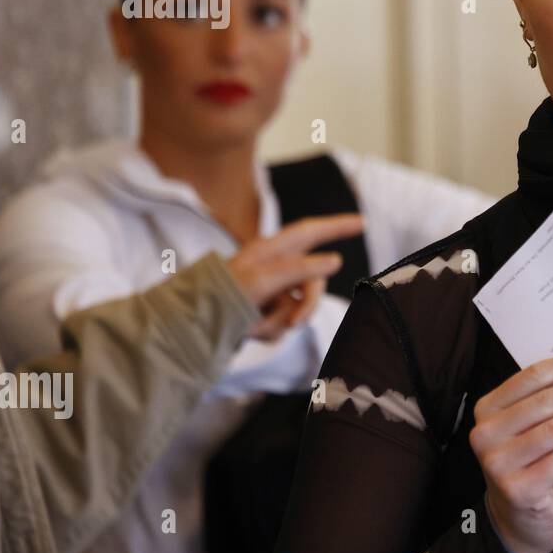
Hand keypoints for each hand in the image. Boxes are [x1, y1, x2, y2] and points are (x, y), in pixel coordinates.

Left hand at [226, 213, 364, 340]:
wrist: (190, 328)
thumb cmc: (223, 295)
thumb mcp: (264, 280)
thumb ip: (302, 269)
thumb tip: (335, 260)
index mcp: (272, 250)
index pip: (311, 231)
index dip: (337, 226)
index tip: (362, 222)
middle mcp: (273, 267)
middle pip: (312, 279)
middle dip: (307, 304)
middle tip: (296, 322)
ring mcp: (269, 290)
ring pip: (299, 305)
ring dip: (281, 320)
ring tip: (255, 326)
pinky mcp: (263, 310)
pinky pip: (284, 321)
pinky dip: (271, 329)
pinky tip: (250, 331)